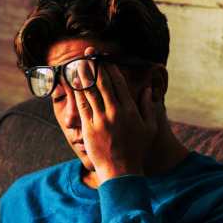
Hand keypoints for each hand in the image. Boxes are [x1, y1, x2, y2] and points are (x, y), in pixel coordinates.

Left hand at [74, 48, 157, 184]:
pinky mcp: (89, 128)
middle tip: (88, 52)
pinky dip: (76, 92)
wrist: (121, 171)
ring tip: (77, 61)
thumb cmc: (137, 151)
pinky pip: (81, 105)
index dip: (109, 67)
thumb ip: (148, 108)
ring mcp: (100, 119)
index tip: (104, 57)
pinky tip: (72, 82)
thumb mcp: (150, 129)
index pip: (118, 82)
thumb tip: (146, 90)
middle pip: (102, 82)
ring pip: (90, 91)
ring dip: (83, 74)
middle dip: (94, 64)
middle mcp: (115, 111)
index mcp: (130, 110)